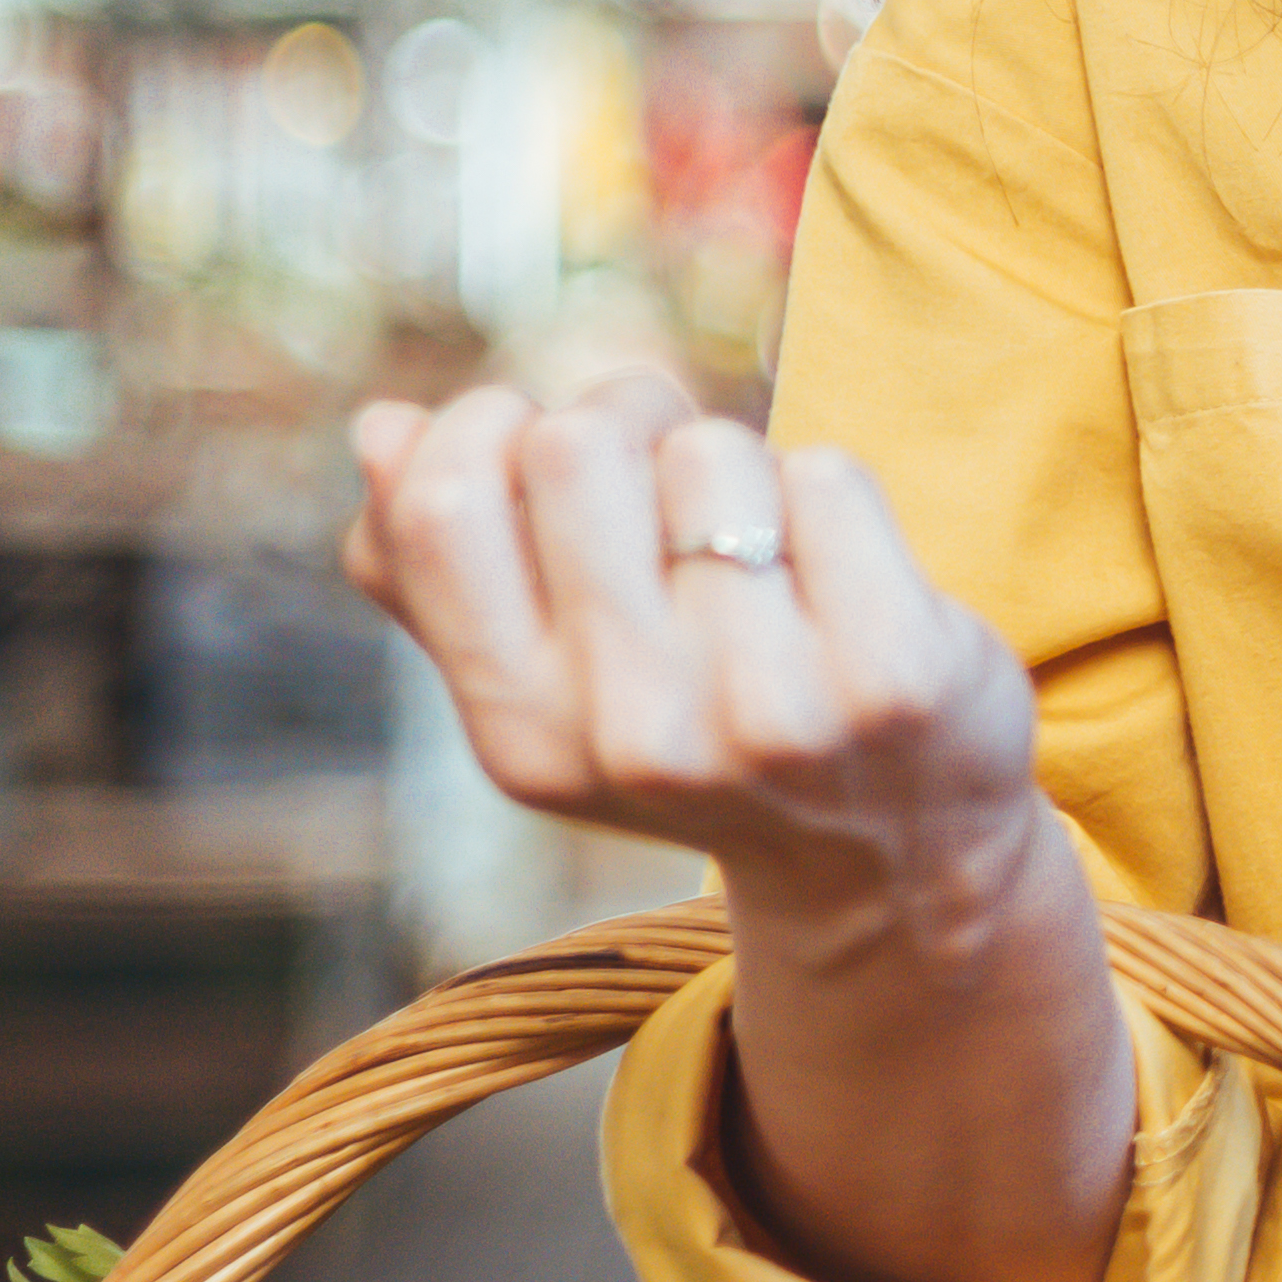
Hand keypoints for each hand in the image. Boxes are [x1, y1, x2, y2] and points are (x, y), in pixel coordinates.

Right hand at [343, 375, 1041, 903]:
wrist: (900, 863)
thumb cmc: (705, 731)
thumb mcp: (557, 688)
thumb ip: (446, 570)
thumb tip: (381, 426)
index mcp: (522, 735)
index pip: (444, 507)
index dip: (487, 426)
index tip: (541, 445)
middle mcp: (635, 734)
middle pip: (574, 444)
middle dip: (627, 418)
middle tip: (670, 479)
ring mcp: (768, 709)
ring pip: (711, 450)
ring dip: (740, 465)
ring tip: (762, 550)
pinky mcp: (889, 673)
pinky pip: (826, 477)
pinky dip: (830, 495)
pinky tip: (841, 577)